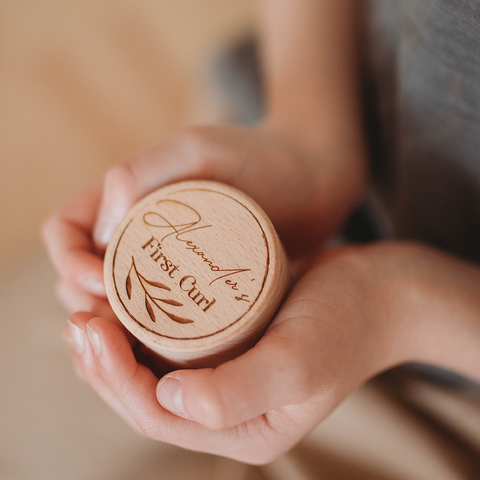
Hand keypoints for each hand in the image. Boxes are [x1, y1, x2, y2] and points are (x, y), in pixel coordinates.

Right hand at [42, 123, 366, 314]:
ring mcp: (168, 257)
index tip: (102, 287)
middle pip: (84, 273)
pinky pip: (160, 311)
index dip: (70, 263)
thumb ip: (141, 171)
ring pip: (120, 298)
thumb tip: (100, 232)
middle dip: (91, 303)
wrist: (316, 181)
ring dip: (120, 325)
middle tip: (125, 328)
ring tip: (147, 344)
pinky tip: (177, 349)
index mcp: (126, 194)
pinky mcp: (197, 280)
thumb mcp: (199, 150)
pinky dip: (156, 333)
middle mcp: (140, 228)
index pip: (65, 231)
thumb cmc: (264, 157)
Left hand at [64, 242, 409, 463]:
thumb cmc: (346, 323)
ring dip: (116, 341)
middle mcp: (229, 406)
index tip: (89, 328)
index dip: (112, 377)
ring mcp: (227, 371)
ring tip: (88, 307)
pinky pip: (173, 339)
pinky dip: (144, 322)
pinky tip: (127, 297)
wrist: (379, 291)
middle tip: (77, 318)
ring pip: (153, 366)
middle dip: (102, 361)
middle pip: (144, 392)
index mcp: (243, 428)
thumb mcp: (299, 360)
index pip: (157, 414)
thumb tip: (167, 398)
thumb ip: (237, 392)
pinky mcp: (229, 339)